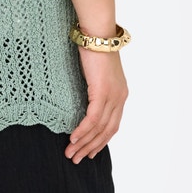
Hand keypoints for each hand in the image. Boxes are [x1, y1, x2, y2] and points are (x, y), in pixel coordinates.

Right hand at [66, 45, 126, 161]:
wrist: (97, 33)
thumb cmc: (93, 48)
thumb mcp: (95, 73)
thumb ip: (93, 88)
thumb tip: (82, 100)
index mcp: (120, 94)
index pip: (113, 125)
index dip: (101, 141)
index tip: (89, 152)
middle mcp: (120, 97)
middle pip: (107, 131)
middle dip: (91, 147)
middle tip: (77, 159)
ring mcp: (113, 95)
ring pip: (99, 128)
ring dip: (84, 143)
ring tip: (71, 153)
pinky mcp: (102, 92)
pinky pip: (93, 118)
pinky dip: (83, 131)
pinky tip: (73, 138)